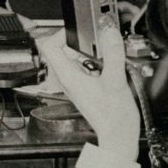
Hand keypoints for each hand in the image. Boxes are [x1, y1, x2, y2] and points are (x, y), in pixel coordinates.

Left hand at [36, 20, 140, 158]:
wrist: (119, 137)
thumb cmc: (113, 117)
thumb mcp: (116, 81)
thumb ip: (112, 54)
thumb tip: (109, 32)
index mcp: (67, 75)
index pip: (48, 45)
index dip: (60, 33)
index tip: (79, 31)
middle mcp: (67, 78)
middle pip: (63, 49)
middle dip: (80, 41)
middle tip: (98, 42)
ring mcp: (75, 82)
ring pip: (76, 57)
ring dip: (90, 52)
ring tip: (106, 56)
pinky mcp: (84, 86)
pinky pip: (84, 66)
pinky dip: (95, 61)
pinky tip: (108, 67)